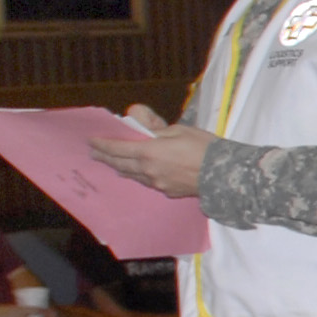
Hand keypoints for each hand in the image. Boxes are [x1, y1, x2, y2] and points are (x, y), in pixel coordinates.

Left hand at [89, 107, 211, 197]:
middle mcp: (148, 170)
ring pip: (133, 175)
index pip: (118, 148)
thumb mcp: (178, 129)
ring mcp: (158, 184)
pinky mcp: (168, 192)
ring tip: (114, 165)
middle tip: (95, 154)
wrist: (225, 174)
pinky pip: (148, 183)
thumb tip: (138, 124)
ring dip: (121, 169)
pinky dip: (139, 176)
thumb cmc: (204, 147)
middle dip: (106, 158)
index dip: (102, 144)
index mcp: (149, 152)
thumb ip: (155, 129)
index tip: (91, 141)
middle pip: (120, 164)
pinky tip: (139, 174)